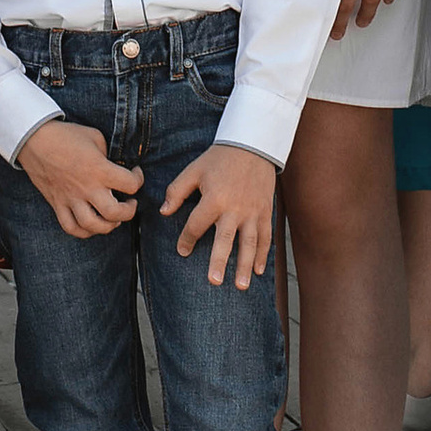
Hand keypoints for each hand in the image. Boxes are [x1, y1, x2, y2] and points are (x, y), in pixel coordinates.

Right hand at [16, 116, 142, 236]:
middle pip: (115, 213)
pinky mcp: (57, 204)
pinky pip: (71, 227)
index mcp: (99, 169)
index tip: (135, 174)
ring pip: (93, 226)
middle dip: (129, 212)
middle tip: (130, 203)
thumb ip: (108, 154)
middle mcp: (87, 188)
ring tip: (113, 218)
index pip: (130, 184)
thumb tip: (115, 166)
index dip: (138, 179)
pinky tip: (92, 224)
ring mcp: (70, 199)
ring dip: (108, 226)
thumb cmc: (66, 135)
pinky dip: (84, 231)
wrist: (34, 139)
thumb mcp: (95, 136)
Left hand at [159, 140, 276, 287]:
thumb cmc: (220, 158)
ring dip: (246, 265)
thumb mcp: (194, 169)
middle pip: (226, 240)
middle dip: (220, 262)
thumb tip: (164, 212)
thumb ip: (177, 191)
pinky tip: (259, 271)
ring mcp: (253, 212)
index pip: (197, 225)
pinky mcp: (265, 212)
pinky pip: (266, 237)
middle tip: (213, 282)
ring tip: (241, 286)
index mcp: (214, 198)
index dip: (187, 239)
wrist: (253, 145)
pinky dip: (263, 255)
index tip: (182, 251)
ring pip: (250, 243)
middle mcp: (235, 209)